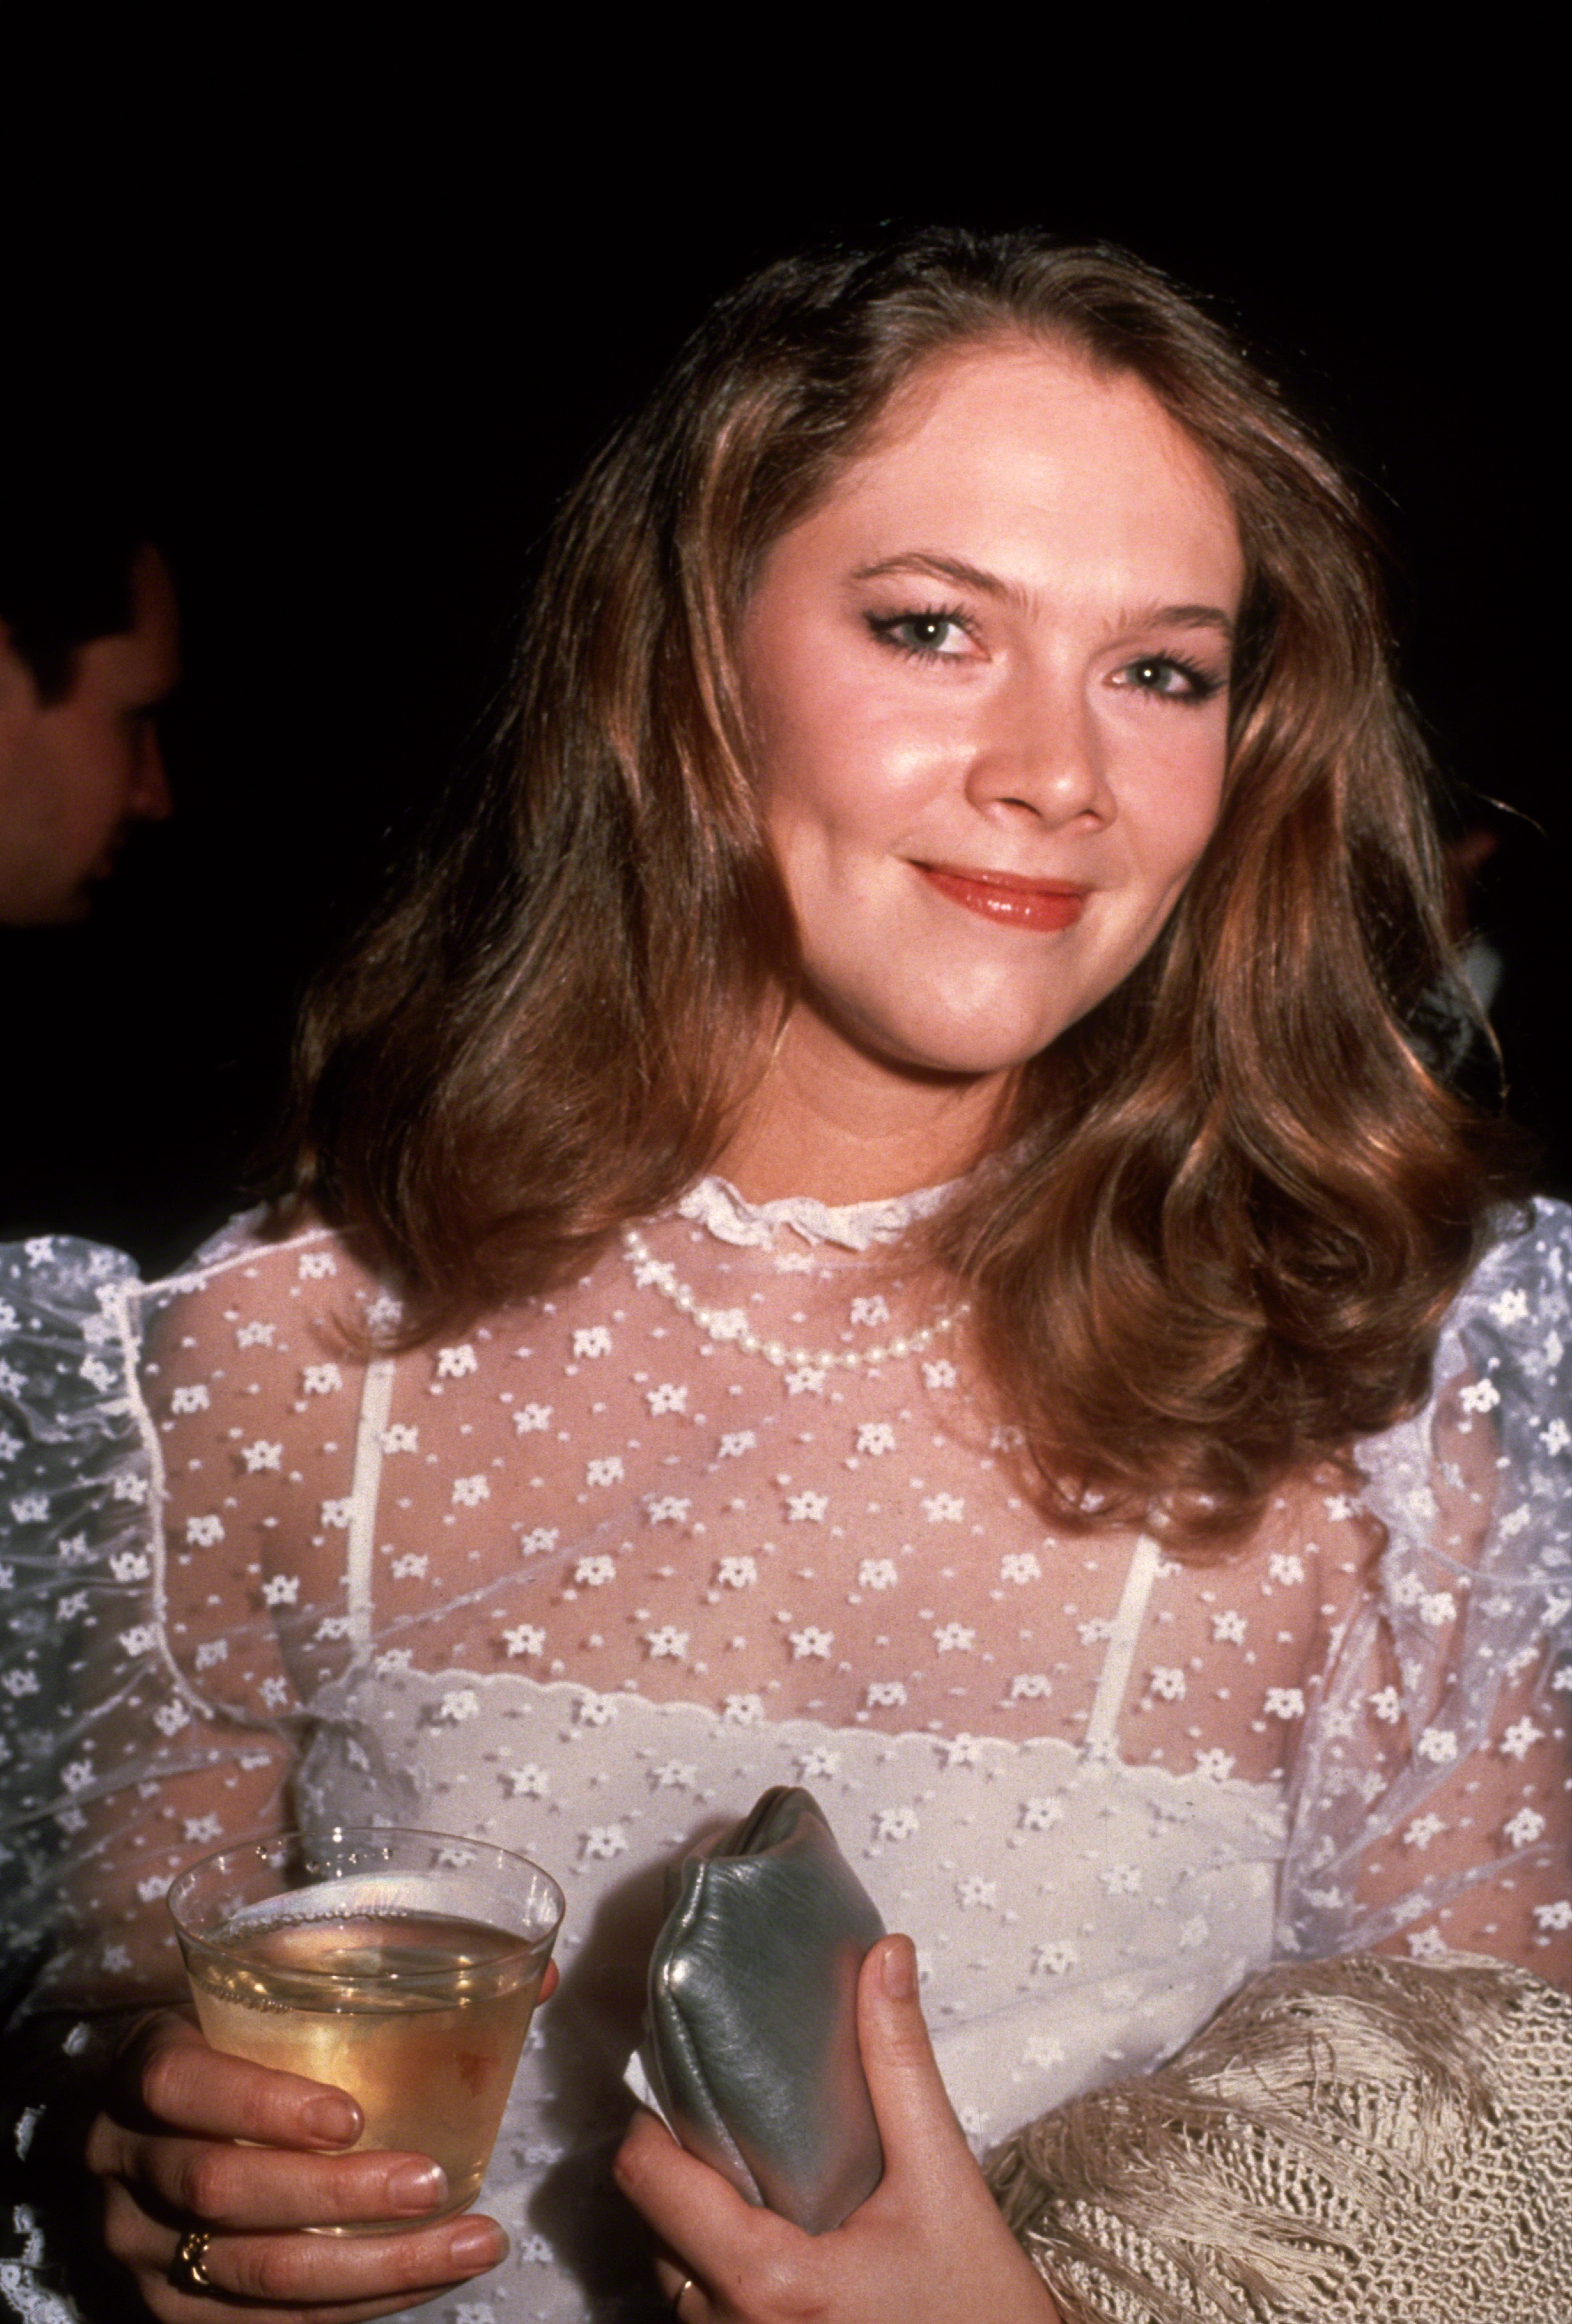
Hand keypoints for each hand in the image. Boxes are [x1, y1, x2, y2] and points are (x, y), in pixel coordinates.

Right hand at [85, 2009, 510, 2321]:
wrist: (154, 2128)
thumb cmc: (241, 2046)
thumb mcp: (277, 1996)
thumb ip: (390, 1975)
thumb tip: (535, 1979)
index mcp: (143, 2067)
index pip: (180, 2085)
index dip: (261, 2102)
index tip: (353, 2115)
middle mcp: (123, 2164)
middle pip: (222, 2189)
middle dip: (337, 2199)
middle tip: (435, 2183)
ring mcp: (139, 2251)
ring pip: (252, 2275)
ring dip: (371, 2269)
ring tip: (470, 2242)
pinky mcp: (170, 2314)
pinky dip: (357, 2308)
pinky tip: (430, 2279)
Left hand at [614, 1934, 1061, 2323]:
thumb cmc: (977, 2311)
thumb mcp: (943, 2181)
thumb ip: (900, 2065)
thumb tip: (884, 1959)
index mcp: (766, 2283)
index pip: (647, 2181)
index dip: (653, 2121)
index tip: (686, 2081)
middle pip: (653, 2224)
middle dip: (687, 2167)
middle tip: (737, 2119)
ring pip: (673, 2271)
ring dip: (702, 2222)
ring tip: (764, 2173)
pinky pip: (703, 2312)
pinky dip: (720, 2271)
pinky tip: (779, 2237)